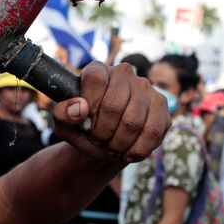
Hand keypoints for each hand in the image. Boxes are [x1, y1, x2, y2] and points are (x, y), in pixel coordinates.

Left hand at [52, 62, 170, 162]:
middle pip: (114, 105)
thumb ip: (62, 114)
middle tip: (97, 139)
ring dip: (118, 143)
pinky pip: (152, 132)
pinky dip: (136, 149)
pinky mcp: (161, 105)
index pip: (95, 79)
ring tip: (110, 146)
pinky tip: (127, 152)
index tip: (85, 124)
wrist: (105, 143)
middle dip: (102, 131)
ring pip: (133, 121)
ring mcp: (145, 88)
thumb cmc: (84, 129)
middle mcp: (123, 73)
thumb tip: (79, 108)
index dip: (89, 106)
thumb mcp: (64, 125)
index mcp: (97, 70)